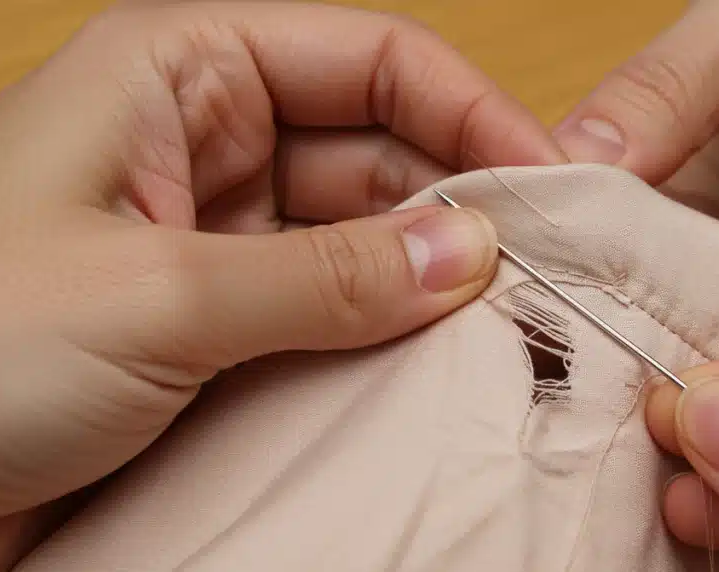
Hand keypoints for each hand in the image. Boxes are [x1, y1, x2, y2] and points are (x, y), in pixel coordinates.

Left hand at [0, 2, 563, 571]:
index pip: (371, 58)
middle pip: (381, 147)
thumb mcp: (161, 298)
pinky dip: (391, 332)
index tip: (557, 189)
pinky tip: (443, 365)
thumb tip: (477, 249)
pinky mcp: (219, 319)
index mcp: (179, 72)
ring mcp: (217, 234)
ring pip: (366, 232)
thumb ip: (331, 274)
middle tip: (554, 281)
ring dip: (436, 278)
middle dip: (466, 206)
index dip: (474, 113)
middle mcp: (206, 140)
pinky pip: (334, 305)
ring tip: (516, 330)